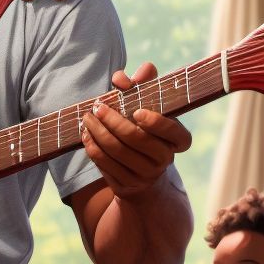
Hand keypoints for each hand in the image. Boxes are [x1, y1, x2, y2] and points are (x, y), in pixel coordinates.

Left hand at [79, 62, 191, 197]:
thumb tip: (122, 79)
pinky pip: (106, 165)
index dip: (157, 123)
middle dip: (114, 121)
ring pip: (118, 152)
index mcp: (177, 139)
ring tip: (87, 118)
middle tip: (97, 107)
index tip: (137, 111)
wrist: (141, 171)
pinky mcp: (127, 185)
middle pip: (138, 139)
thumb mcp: (146, 104)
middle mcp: (165, 159)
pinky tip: (86, 135)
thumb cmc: (143, 127)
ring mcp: (146, 175)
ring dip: (98, 132)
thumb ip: (139, 85)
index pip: (175, 133)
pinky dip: (93, 148)